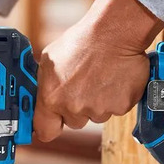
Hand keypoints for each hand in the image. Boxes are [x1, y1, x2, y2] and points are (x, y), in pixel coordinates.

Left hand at [34, 0, 163, 141]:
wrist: (114, 32)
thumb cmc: (82, 41)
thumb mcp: (49, 60)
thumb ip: (45, 85)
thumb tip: (42, 96)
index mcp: (52, 98)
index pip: (45, 130)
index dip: (49, 127)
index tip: (52, 124)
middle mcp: (74, 108)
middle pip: (74, 122)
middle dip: (77, 108)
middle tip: (83, 85)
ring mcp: (99, 109)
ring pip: (96, 115)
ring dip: (98, 101)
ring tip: (100, 77)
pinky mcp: (121, 107)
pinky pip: (116, 109)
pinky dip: (116, 97)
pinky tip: (113, 78)